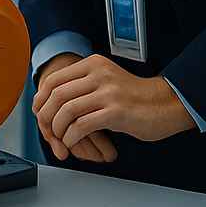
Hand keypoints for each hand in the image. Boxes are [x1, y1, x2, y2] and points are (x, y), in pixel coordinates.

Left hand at [34, 54, 194, 157]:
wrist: (167, 104)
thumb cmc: (134, 98)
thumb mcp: (106, 81)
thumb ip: (82, 85)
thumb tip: (50, 101)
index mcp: (93, 64)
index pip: (54, 79)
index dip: (41, 99)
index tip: (38, 113)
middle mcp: (98, 74)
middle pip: (57, 95)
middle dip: (46, 116)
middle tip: (47, 130)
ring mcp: (107, 92)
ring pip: (67, 110)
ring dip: (58, 129)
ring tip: (61, 138)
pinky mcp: (116, 112)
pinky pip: (82, 125)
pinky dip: (71, 137)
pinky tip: (72, 142)